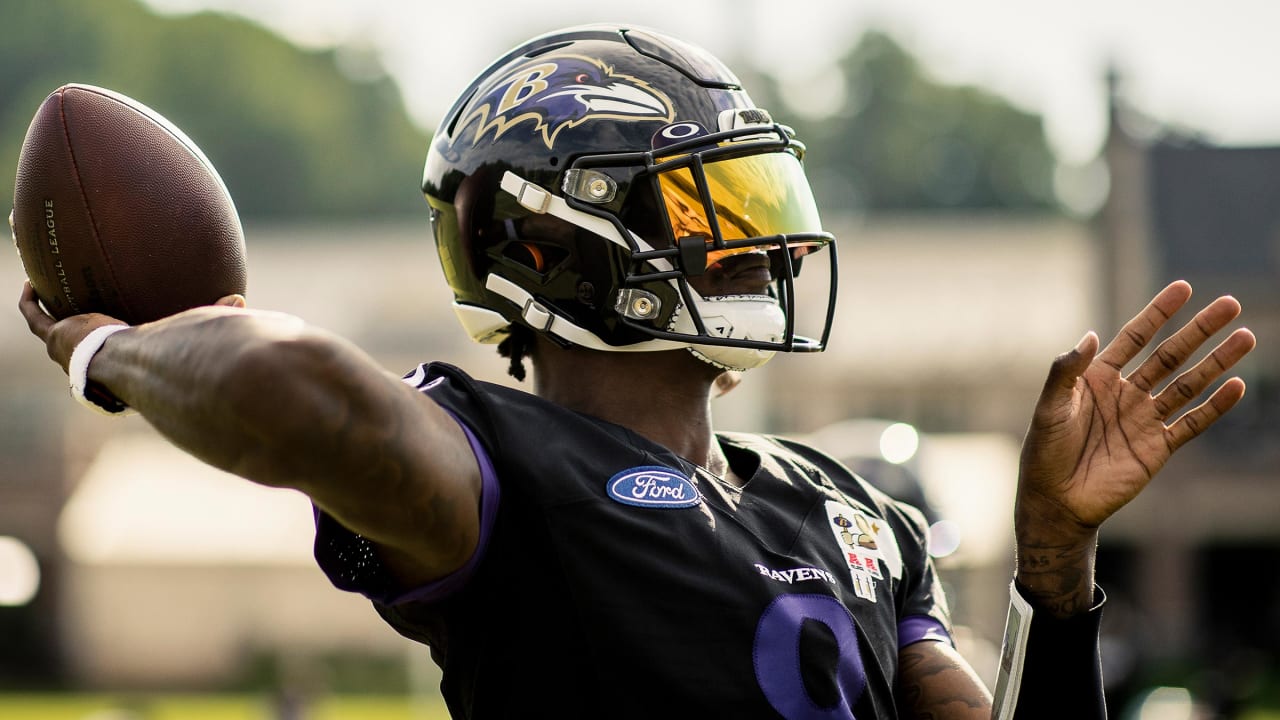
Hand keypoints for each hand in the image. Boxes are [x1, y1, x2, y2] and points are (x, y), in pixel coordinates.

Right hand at [18, 282, 246, 372]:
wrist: (129, 363)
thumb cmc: (160, 355)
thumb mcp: (187, 331)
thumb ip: (211, 314)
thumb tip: (241, 300)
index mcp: (120, 362)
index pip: (114, 352)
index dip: (112, 340)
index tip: (114, 330)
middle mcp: (92, 360)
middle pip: (80, 342)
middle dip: (76, 325)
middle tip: (76, 307)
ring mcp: (69, 350)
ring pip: (50, 326)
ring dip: (47, 308)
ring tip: (43, 288)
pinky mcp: (54, 338)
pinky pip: (34, 316)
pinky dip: (31, 300)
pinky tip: (31, 280)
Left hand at [1015, 281, 1254, 610]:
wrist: (1056, 501)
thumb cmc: (1044, 452)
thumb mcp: (1049, 408)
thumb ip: (1065, 372)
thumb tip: (1087, 336)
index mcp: (1098, 378)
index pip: (1135, 337)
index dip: (1158, 312)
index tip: (1184, 288)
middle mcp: (1126, 394)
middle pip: (1170, 355)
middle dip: (1199, 330)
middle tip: (1229, 304)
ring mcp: (1144, 420)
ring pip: (1188, 384)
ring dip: (1217, 362)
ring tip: (1246, 337)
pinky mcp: (1158, 448)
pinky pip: (1192, 423)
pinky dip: (1215, 407)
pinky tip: (1237, 387)